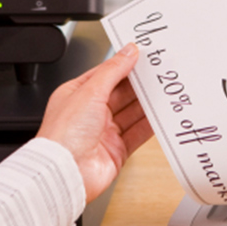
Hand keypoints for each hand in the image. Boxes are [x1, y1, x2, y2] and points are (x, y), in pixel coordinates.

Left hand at [36, 43, 151, 201]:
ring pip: (132, 113)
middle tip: (159, 74)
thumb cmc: (63, 135)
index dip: (124, 65)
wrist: (65, 173)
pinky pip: (138, 134)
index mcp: (77, 95)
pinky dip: (150, 125)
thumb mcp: (89, 92)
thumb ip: (113, 71)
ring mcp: (104, 132)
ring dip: (147, 104)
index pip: (105, 74)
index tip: (143, 57)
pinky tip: (160, 116)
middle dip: (140, 85)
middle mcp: (90, 113)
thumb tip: (128, 52)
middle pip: (122, 94)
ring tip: (163, 92)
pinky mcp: (116, 150)